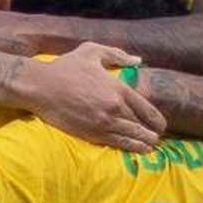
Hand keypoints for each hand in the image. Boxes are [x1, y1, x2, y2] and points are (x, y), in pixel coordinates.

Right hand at [29, 42, 164, 152]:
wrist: (41, 86)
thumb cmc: (65, 67)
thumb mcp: (92, 51)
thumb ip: (117, 55)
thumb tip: (138, 61)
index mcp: (118, 88)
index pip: (147, 109)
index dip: (157, 120)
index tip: (161, 125)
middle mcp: (115, 107)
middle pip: (141, 125)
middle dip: (151, 133)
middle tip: (156, 138)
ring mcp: (103, 123)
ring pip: (131, 136)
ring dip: (144, 143)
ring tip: (150, 147)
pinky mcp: (91, 133)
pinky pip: (116, 143)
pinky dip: (130, 148)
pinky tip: (138, 150)